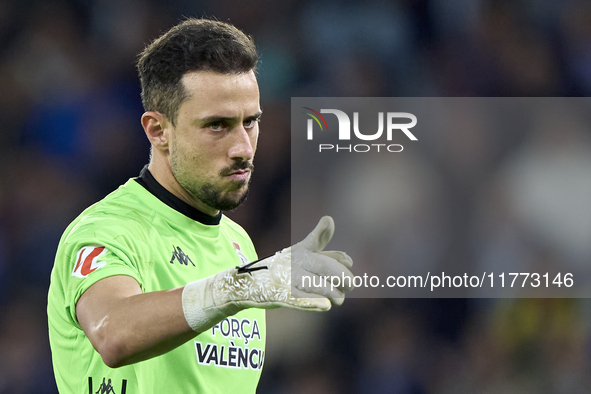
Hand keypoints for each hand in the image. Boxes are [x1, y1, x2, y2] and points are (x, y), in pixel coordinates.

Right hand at [216, 216, 353, 310]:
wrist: (247, 283)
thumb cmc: (281, 270)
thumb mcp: (302, 258)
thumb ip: (326, 256)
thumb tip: (349, 259)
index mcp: (300, 251)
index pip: (321, 248)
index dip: (338, 259)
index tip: (349, 262)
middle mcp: (293, 261)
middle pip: (324, 267)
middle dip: (342, 278)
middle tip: (349, 287)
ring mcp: (285, 278)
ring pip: (316, 284)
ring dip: (332, 293)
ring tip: (338, 300)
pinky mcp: (278, 295)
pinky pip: (297, 299)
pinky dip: (312, 302)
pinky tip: (326, 306)